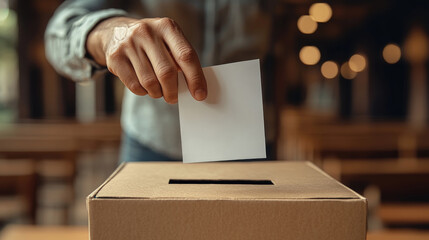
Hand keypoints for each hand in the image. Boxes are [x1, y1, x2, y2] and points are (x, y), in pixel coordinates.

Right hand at [86, 17, 206, 103]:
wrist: (116, 32)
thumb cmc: (152, 42)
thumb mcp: (168, 41)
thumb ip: (181, 59)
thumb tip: (195, 88)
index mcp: (167, 27)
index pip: (186, 56)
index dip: (195, 78)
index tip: (200, 95)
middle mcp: (147, 32)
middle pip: (167, 72)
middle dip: (173, 91)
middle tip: (173, 98)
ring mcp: (129, 44)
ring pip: (150, 82)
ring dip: (157, 93)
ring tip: (158, 90)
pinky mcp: (115, 57)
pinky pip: (134, 86)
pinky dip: (143, 92)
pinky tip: (144, 86)